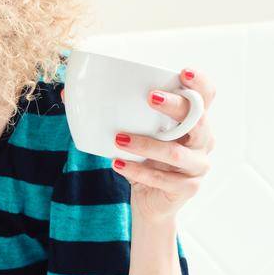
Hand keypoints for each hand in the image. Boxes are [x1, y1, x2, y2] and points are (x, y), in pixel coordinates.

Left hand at [106, 69, 215, 224]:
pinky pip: (162, 179)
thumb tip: (66, 92)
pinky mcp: (188, 188)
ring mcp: (198, 166)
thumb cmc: (143, 159)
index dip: (200, 83)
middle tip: (149, 97)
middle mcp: (203, 140)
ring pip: (176, 153)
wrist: (149, 202)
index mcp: (195, 120)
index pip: (207, 96)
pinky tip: (117, 164)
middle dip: (175, 106)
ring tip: (120, 139)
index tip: (183, 72)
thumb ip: (111, 112)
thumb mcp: (133, 132)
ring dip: (147, 145)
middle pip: (199, 119)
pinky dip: (137, 171)